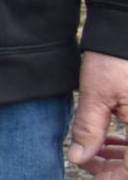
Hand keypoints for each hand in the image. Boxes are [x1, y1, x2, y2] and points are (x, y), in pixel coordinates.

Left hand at [67, 50, 127, 172]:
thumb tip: (78, 157)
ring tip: (93, 151)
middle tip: (88, 161)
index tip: (94, 175)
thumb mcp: (96, 96)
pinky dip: (125, 146)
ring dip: (119, 158)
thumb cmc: (114, 60)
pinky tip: (106, 142)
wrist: (124, 34)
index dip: (112, 176)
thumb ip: (88, 130)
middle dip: (113, 168)